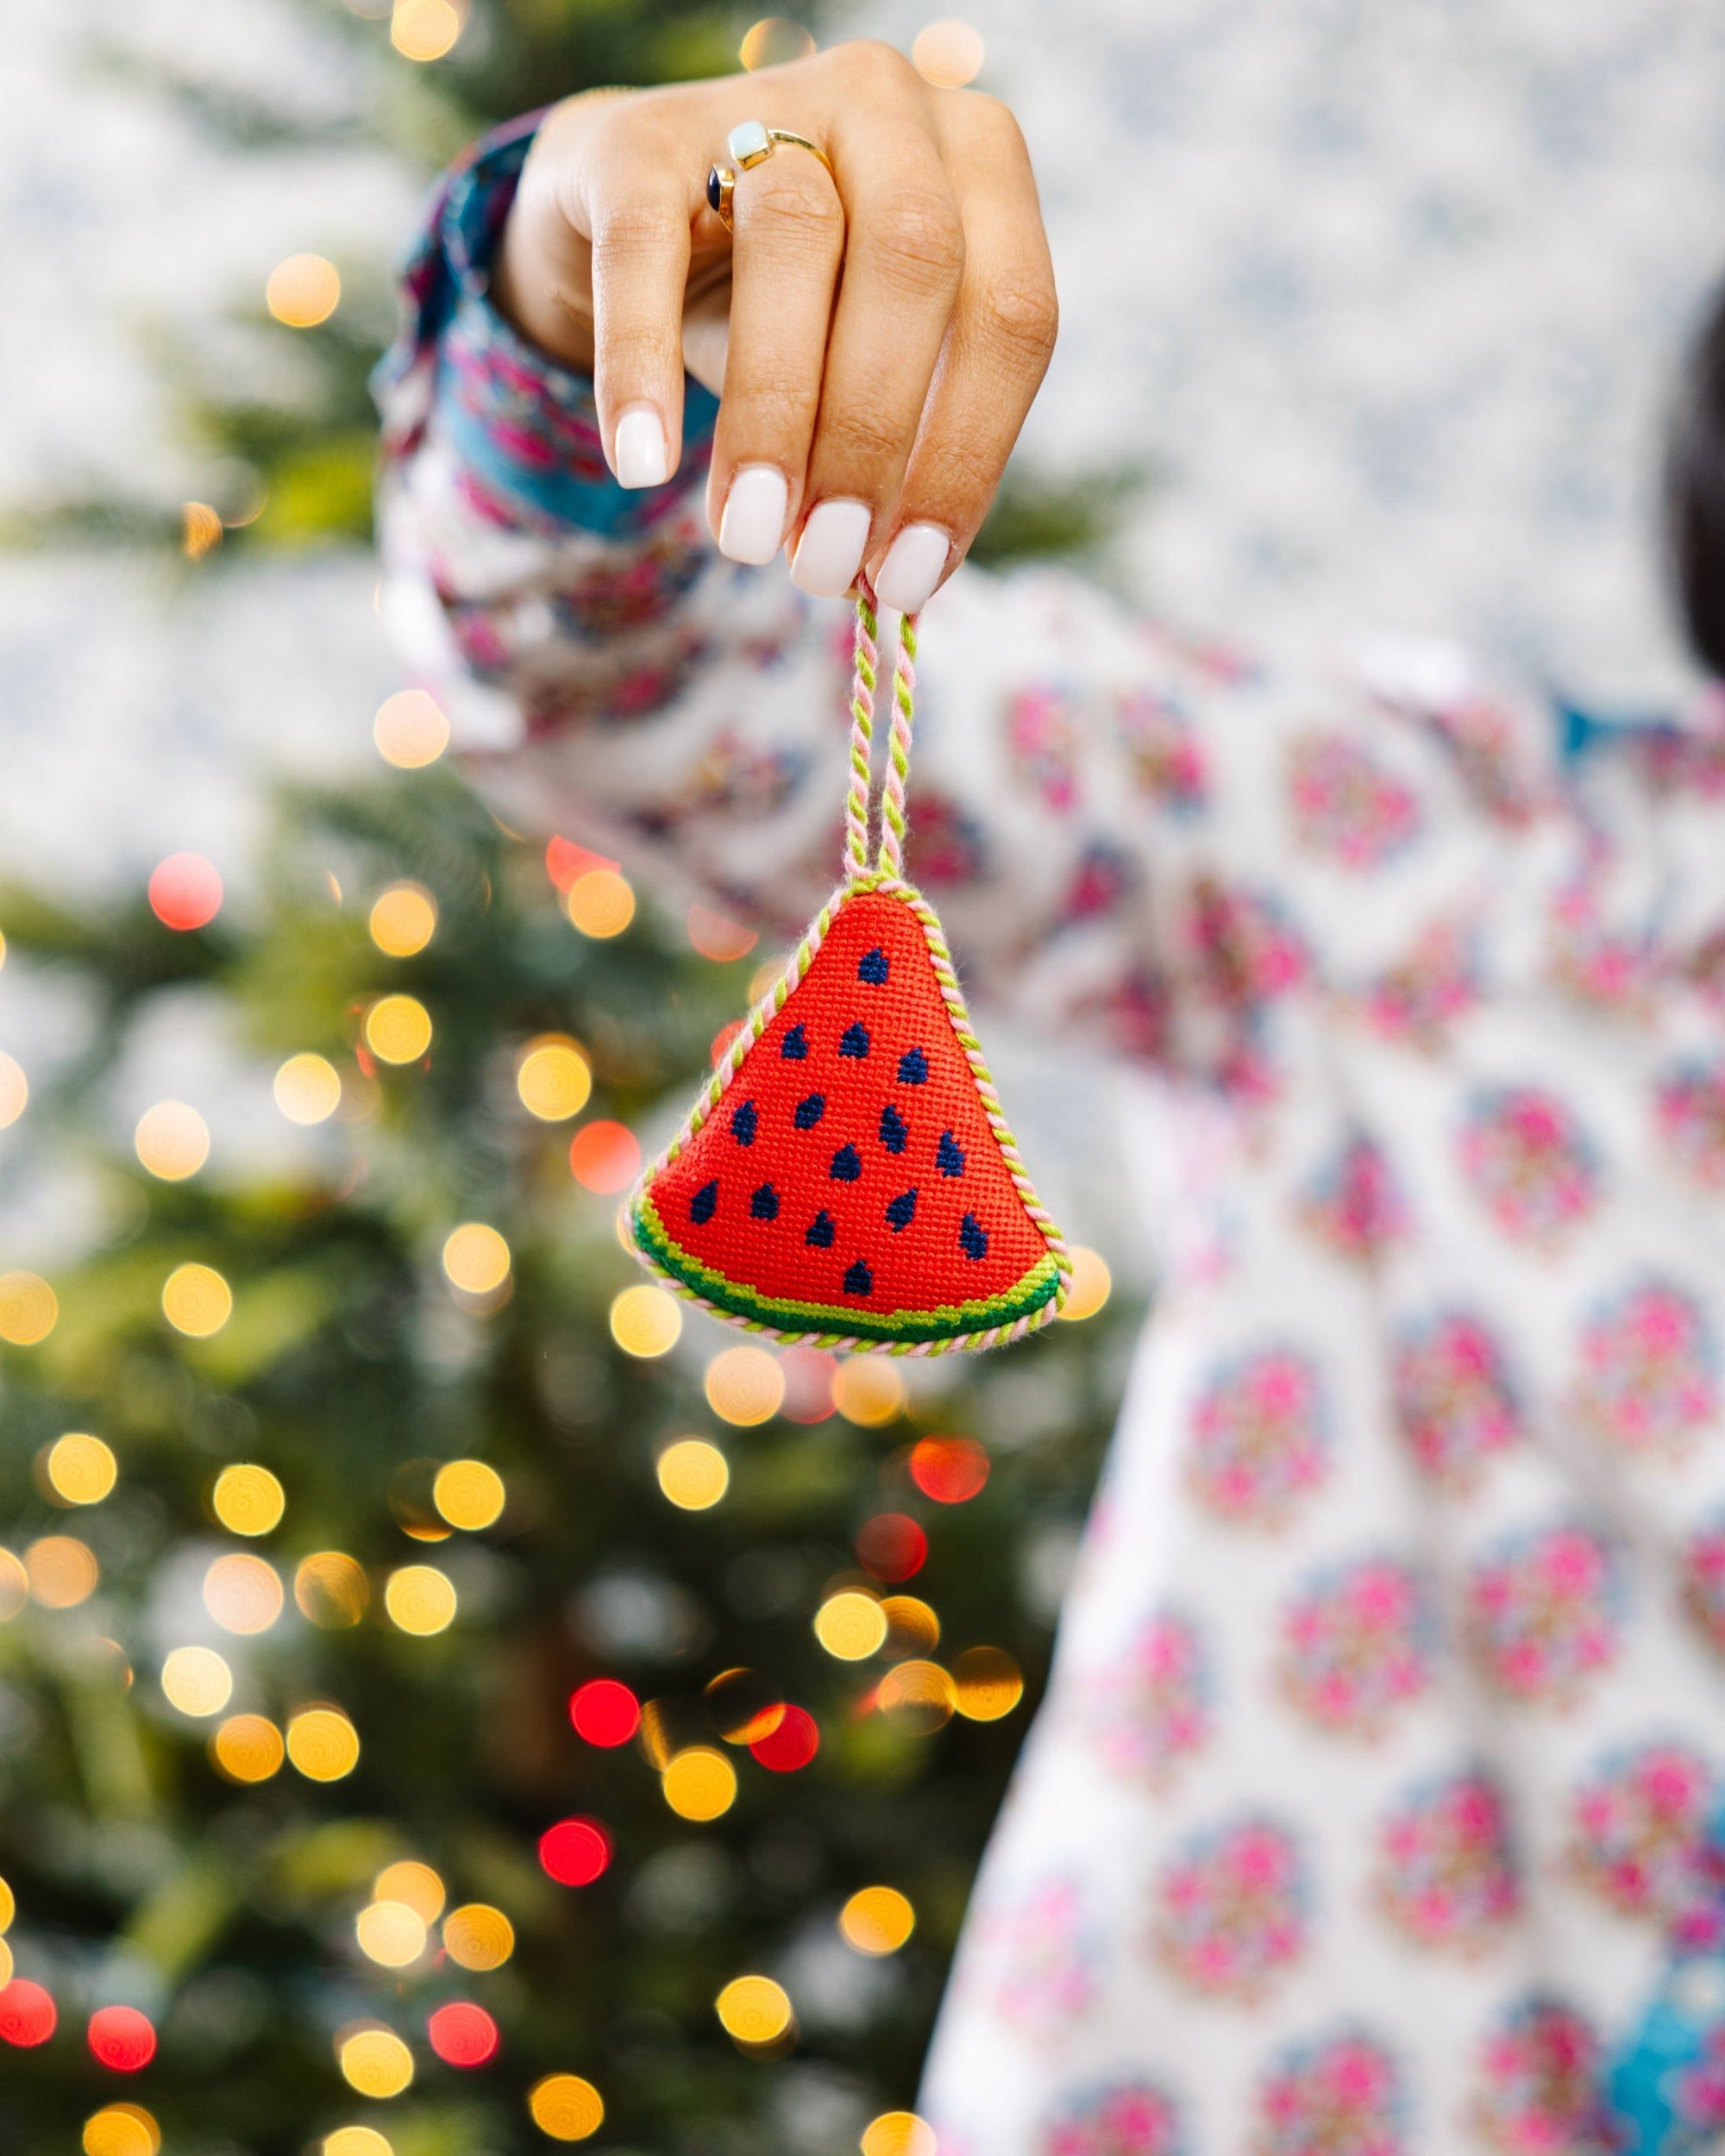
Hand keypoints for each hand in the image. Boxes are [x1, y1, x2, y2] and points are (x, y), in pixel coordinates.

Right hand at [492, 42, 1057, 610]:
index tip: (911, 578)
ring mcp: (767, 100)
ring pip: (794, 240)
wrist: (636, 211)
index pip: (1011, 314)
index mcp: (981, 164)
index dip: (966, 458)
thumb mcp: (865, 360)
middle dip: (873, 437)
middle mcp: (893, 107)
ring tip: (747, 535)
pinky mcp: (640, 135)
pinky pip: (644, 248)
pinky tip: (643, 465)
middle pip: (916, 265)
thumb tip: (897, 581)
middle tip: (824, 564)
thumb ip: (901, 438)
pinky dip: (642, 366)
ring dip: (776, 411)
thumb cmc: (787, 309)